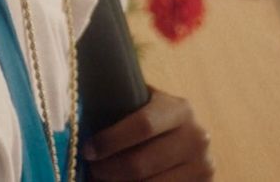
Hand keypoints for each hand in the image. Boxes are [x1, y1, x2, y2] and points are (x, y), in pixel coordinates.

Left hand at [82, 89, 213, 180]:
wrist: (188, 141)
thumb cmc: (154, 121)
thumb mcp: (142, 105)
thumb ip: (119, 108)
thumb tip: (76, 123)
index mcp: (179, 109)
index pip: (143, 125)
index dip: (110, 140)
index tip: (87, 149)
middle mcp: (197, 137)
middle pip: (141, 164)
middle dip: (108, 170)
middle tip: (91, 170)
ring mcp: (203, 166)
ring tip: (102, 179)